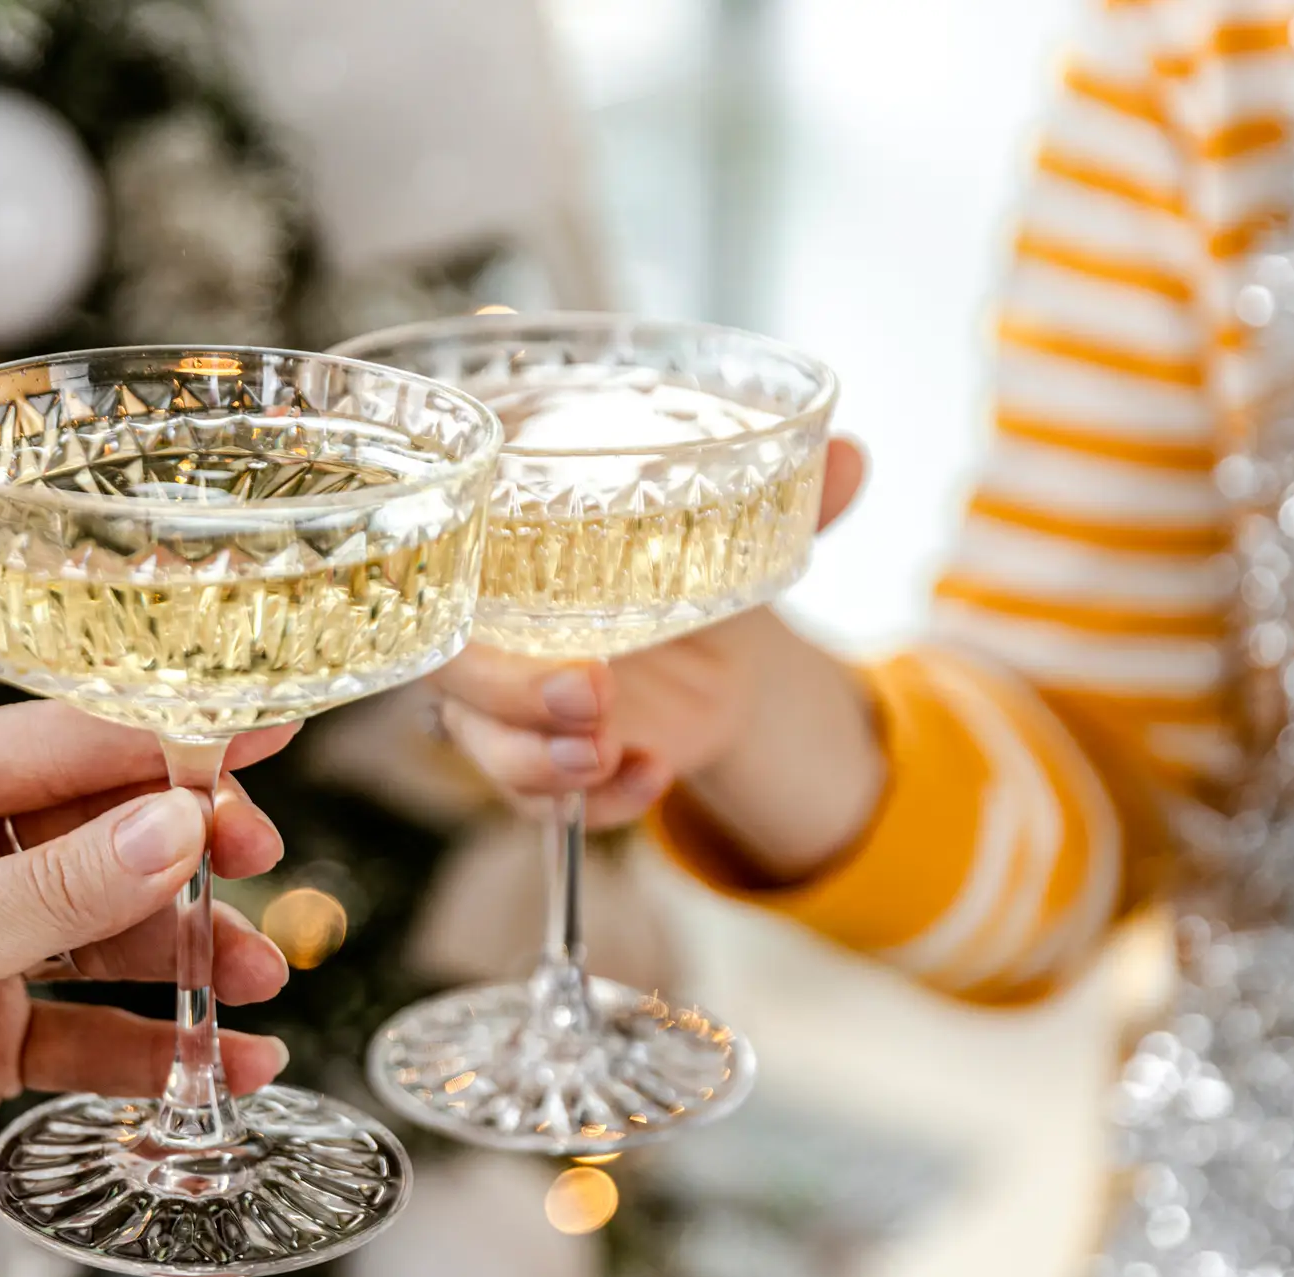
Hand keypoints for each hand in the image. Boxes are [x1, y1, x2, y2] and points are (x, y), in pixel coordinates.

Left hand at [0, 702, 296, 1276]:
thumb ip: (48, 891)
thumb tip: (176, 825)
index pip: (50, 747)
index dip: (158, 742)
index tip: (256, 735)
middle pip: (94, 833)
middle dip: (183, 854)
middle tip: (258, 865)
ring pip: (108, 931)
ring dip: (185, 953)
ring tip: (256, 980)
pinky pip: (94, 1026)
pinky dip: (157, 1042)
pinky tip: (225, 1061)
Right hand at [434, 437, 868, 828]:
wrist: (714, 645)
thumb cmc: (684, 559)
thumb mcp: (731, 527)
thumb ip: (787, 494)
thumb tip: (852, 458)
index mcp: (507, 545)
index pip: (440, 559)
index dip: (454, 581)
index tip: (502, 586)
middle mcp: (490, 624)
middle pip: (451, 668)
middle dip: (509, 693)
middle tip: (588, 691)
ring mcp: (505, 698)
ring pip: (478, 742)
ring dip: (535, 760)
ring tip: (608, 755)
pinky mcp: (540, 758)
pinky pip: (532, 799)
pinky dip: (593, 801)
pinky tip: (650, 779)